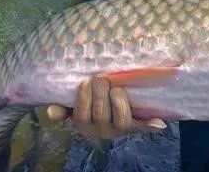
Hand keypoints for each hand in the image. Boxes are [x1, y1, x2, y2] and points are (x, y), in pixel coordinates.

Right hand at [46, 76, 164, 138]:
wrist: (121, 110)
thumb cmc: (94, 102)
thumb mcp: (76, 104)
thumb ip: (63, 107)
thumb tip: (49, 111)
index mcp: (84, 125)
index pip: (81, 115)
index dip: (84, 98)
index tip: (87, 81)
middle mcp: (101, 131)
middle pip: (100, 115)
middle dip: (101, 94)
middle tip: (102, 77)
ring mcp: (120, 130)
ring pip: (120, 120)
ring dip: (118, 101)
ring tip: (117, 88)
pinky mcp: (137, 127)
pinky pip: (143, 127)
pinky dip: (150, 125)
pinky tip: (158, 122)